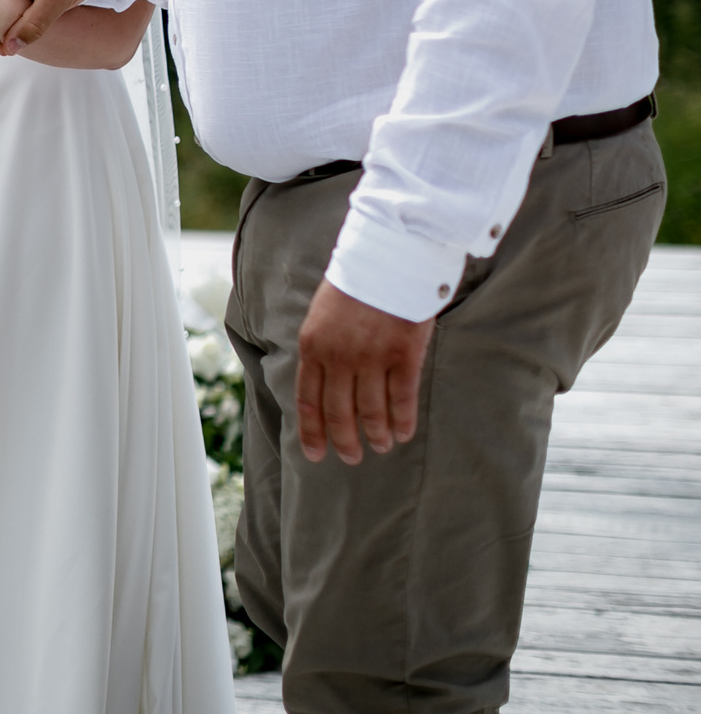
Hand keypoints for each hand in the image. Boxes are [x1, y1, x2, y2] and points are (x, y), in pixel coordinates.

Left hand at [296, 280, 434, 464]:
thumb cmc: (355, 284)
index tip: (315, 454)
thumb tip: (324, 386)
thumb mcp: (322, 315)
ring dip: (376, 434)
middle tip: (351, 457)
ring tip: (381, 446)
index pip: (308, 399)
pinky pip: (402, 398)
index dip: (312, 431)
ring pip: (371, 411)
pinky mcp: (404, 354)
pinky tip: (404, 432)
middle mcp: (339, 356)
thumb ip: (321, 350)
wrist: (388, 256)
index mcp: (313, 346)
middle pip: (338, 412)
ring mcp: (372, 357)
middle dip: (344, 440)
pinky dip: (402, 420)